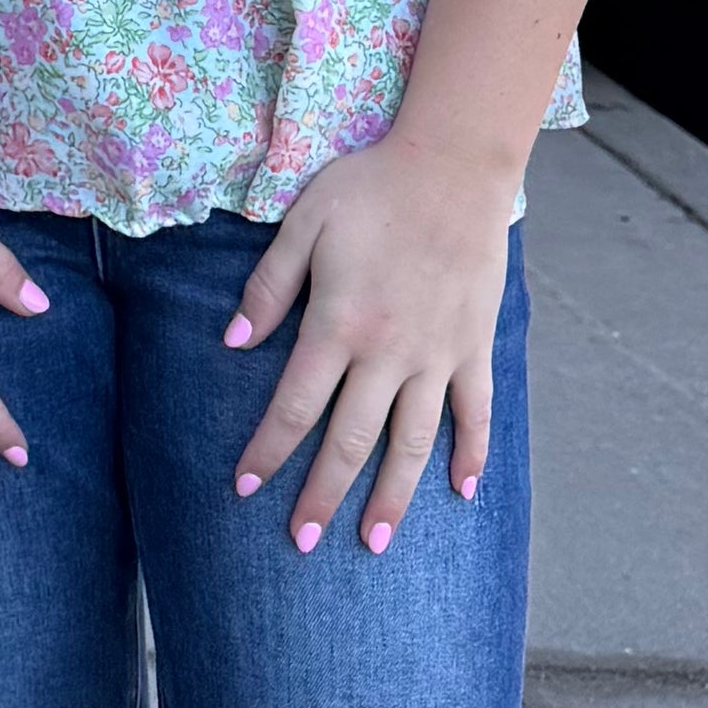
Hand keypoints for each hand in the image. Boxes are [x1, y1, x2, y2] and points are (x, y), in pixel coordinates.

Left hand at [224, 134, 517, 550]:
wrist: (453, 165)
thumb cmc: (370, 188)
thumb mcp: (303, 223)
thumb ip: (268, 286)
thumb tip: (231, 342)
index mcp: (338, 324)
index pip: (295, 406)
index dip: (268, 451)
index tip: (245, 488)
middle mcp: (388, 352)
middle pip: (350, 440)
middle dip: (322, 495)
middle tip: (302, 542)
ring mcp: (438, 355)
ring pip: (413, 442)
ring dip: (393, 496)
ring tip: (373, 540)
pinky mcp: (476, 346)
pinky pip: (476, 412)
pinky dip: (472, 453)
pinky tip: (463, 490)